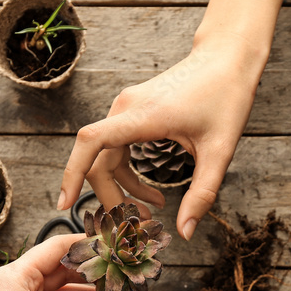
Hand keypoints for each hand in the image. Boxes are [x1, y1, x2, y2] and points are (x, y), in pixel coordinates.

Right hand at [59, 37, 265, 239]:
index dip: (72, 173)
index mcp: (140, 115)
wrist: (227, 58)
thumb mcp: (219, 151)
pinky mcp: (133, 111)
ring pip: (107, 158)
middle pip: (97, 161)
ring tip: (151, 213)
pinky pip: (117, 148)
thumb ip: (201, 194)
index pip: (91, 142)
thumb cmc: (226, 98)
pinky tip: (153, 193)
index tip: (64, 203)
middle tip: (139, 226)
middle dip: (113, 198)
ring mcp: (126, 108)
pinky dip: (129, 174)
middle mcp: (124, 108)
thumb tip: (184, 233)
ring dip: (123, 189)